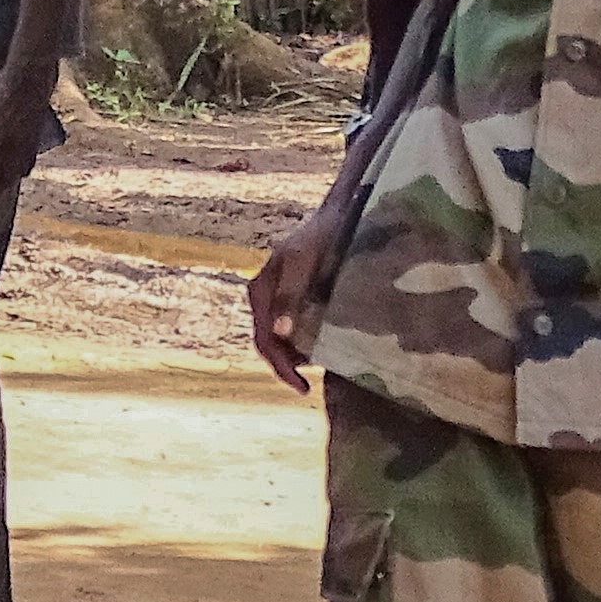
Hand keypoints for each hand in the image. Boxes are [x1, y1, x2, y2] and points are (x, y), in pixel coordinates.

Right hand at [247, 202, 345, 392]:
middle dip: (285, 366)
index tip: (303, 386)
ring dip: (293, 356)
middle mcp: (265, 297)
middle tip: (308, 386)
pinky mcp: (295, 296)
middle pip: (268, 342)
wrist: (340, 214)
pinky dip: (303, 342)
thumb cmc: (320, 236)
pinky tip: (320, 348)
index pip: (263, 340)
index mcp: (260, 291)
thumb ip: (290, 296)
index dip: (280, 367)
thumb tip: (279, 332)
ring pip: (279, 337)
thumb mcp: (303, 263)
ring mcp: (279, 297)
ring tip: (316, 369)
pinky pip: (292, 326)